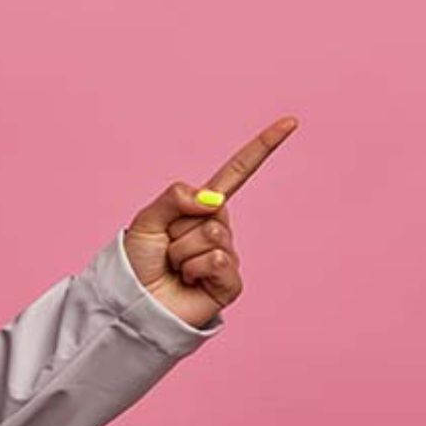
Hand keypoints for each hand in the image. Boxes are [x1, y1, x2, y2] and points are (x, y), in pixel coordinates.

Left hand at [122, 116, 298, 328]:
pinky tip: (188, 281)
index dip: (263, 147)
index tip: (290, 121)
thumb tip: (214, 199)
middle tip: (166, 248)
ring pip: (212, 236)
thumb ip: (176, 198)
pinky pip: (219, 261)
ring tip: (174, 267)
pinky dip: (195, 270)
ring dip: (182, 252)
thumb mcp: (147, 219)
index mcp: (202, 207)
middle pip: (213, 210)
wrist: (135, 303)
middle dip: (179, 228)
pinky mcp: (231, 283)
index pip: (237, 172)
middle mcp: (219, 228)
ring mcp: (227, 255)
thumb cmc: (138, 262)